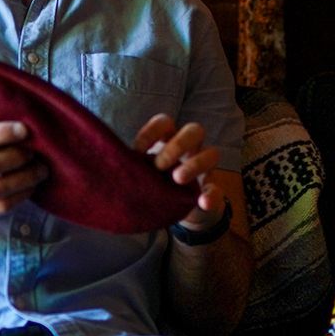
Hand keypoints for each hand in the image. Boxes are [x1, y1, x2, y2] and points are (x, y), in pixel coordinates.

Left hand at [133, 114, 225, 230]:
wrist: (170, 212)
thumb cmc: (151, 184)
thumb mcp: (141, 173)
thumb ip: (133, 167)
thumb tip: (117, 164)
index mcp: (169, 139)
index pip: (164, 123)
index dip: (151, 132)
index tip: (136, 151)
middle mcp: (190, 149)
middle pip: (194, 131)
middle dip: (177, 145)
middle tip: (159, 166)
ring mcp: (204, 169)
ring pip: (212, 153)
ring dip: (195, 164)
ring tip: (177, 179)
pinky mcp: (211, 191)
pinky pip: (217, 190)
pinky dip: (211, 196)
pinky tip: (202, 203)